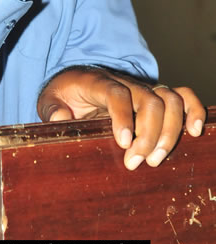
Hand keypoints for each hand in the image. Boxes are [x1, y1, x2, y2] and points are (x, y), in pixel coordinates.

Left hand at [37, 66, 205, 169]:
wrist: (75, 82)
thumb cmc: (64, 94)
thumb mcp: (49, 100)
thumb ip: (52, 109)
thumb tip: (62, 118)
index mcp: (96, 81)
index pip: (115, 92)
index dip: (122, 116)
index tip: (124, 143)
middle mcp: (124, 82)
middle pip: (148, 99)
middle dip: (148, 134)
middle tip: (136, 163)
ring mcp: (142, 88)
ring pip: (169, 100)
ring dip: (169, 131)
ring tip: (156, 159)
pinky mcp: (155, 97)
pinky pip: (182, 96)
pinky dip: (193, 111)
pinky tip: (194, 132)